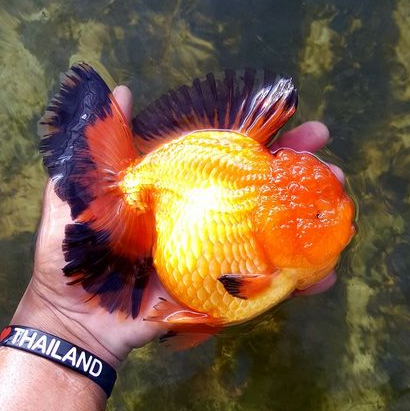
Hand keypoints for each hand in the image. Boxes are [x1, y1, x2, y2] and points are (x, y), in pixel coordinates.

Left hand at [13, 87, 344, 364]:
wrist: (69, 320)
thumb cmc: (69, 254)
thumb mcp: (76, 194)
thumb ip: (99, 149)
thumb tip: (121, 90)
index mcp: (174, 187)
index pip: (225, 152)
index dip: (261, 136)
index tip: (295, 118)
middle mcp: (200, 214)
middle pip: (257, 188)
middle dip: (299, 173)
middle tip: (332, 166)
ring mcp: (211, 253)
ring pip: (268, 232)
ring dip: (308, 223)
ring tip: (340, 214)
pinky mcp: (216, 291)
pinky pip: (261, 284)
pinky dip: (295, 281)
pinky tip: (324, 275)